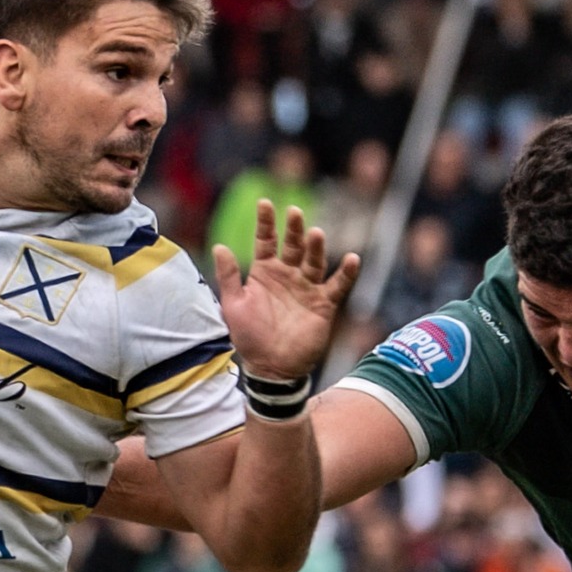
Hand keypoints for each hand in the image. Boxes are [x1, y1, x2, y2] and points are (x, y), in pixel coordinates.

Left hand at [213, 200, 358, 383]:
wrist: (272, 369)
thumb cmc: (250, 338)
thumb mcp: (233, 306)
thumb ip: (228, 276)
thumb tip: (219, 246)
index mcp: (264, 273)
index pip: (265, 241)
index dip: (266, 223)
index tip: (265, 203)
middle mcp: (288, 276)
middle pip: (293, 246)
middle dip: (294, 229)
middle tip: (294, 212)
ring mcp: (307, 288)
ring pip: (314, 261)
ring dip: (316, 247)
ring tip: (315, 233)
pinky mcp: (323, 304)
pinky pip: (338, 285)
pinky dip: (346, 273)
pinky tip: (352, 259)